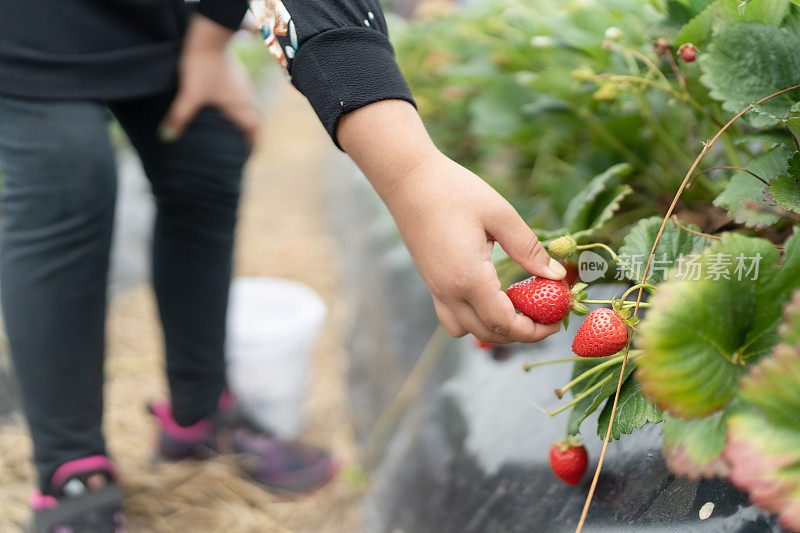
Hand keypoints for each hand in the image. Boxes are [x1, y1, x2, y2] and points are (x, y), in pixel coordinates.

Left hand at [160, 15, 262, 147]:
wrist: (209, 37)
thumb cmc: (203, 66)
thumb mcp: (190, 94)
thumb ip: (179, 117)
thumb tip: (167, 138)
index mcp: (241, 107)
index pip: (255, 131)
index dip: (253, 146)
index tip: (248, 156)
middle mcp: (247, 99)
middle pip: (257, 121)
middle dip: (253, 135)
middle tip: (245, 146)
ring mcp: (244, 87)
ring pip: (252, 108)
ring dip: (248, 120)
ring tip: (238, 130)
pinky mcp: (237, 77)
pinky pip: (245, 98)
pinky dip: (242, 107)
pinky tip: (229, 107)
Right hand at [338, 100, 566, 342]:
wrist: (408, 180)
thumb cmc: (454, 190)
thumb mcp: (500, 214)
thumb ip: (528, 249)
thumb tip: (556, 276)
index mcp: (469, 278)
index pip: (505, 324)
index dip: (534, 331)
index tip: (556, 322)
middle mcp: (449, 292)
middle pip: (489, 333)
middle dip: (521, 332)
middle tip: (546, 314)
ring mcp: (436, 290)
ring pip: (468, 330)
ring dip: (496, 328)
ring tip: (519, 308)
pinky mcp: (431, 283)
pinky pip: (453, 317)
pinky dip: (475, 319)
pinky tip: (492, 296)